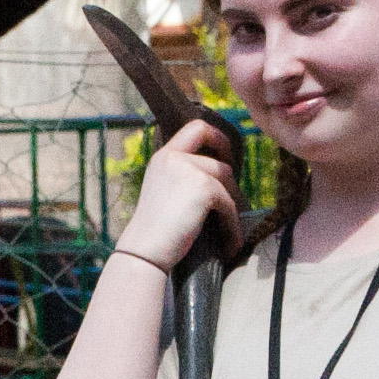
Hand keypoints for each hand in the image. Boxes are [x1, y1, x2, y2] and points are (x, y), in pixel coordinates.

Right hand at [118, 118, 241, 272]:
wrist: (145, 250)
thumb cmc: (154, 230)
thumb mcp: (164, 190)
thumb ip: (183, 175)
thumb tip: (218, 173)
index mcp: (164, 156)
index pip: (196, 127)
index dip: (217, 137)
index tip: (225, 155)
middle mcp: (174, 157)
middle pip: (218, 158)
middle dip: (231, 177)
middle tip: (234, 195)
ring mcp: (188, 170)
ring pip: (226, 180)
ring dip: (232, 206)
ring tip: (229, 229)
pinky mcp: (204, 188)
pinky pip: (229, 203)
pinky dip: (232, 225)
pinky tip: (230, 243)